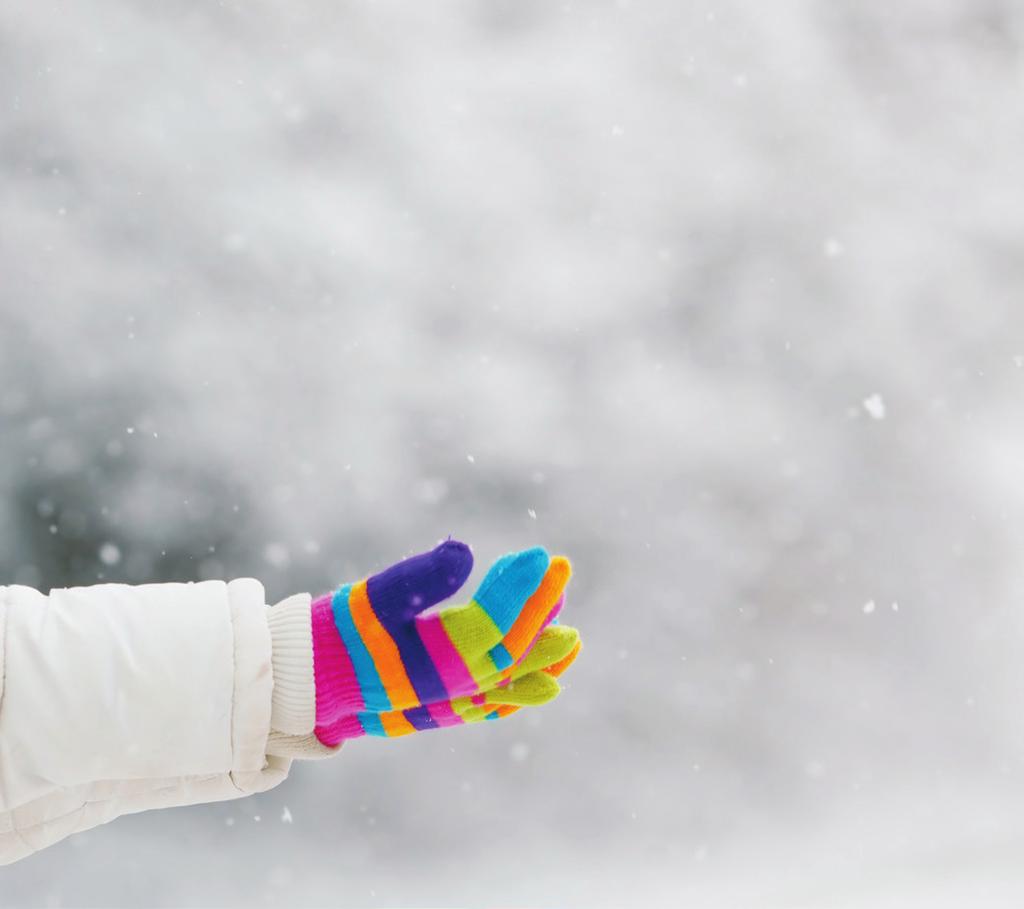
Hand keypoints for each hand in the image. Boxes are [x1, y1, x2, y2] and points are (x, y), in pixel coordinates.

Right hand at [311, 540, 579, 743]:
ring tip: (573, 640)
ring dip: (542, 656)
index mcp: (435, 657)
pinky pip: (494, 704)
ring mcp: (449, 701)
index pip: (494, 620)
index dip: (519, 588)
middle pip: (511, 647)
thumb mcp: (374, 598)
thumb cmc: (338, 635)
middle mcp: (451, 685)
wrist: (308, 686)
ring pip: (509, 680)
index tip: (539, 556)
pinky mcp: (441, 709)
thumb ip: (420, 577)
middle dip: (540, 608)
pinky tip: (542, 684)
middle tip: (562, 568)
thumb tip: (465, 550)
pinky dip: (521, 692)